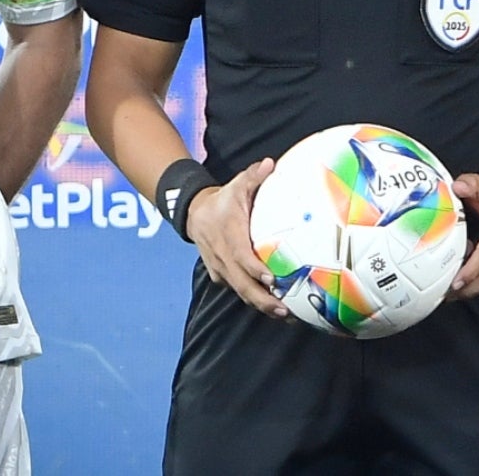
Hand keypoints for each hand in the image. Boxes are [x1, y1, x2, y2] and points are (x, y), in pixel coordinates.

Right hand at [186, 158, 287, 318]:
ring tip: (284, 315)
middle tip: (284, 310)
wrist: (193, 215)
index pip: (240, 255)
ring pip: (240, 291)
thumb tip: (270, 163)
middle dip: (262, 299)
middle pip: (241, 283)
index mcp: (228, 233)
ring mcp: (220, 268)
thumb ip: (253, 176)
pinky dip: (253, 299)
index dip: (254, 269)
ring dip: (260, 304)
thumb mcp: (237, 185)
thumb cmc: (224, 200)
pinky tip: (273, 307)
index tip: (272, 278)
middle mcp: (222, 255)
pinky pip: (237, 290)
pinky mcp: (220, 275)